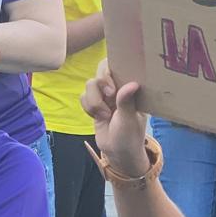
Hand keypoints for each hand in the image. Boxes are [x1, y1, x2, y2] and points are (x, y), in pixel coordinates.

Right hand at [81, 60, 149, 176]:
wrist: (118, 153)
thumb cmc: (130, 136)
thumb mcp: (129, 120)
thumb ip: (126, 101)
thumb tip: (132, 84)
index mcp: (131, 87)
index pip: (120, 64)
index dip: (111, 70)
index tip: (113, 88)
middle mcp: (118, 87)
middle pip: (101, 70)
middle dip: (101, 84)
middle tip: (109, 96)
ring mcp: (105, 95)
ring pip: (90, 84)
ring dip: (94, 101)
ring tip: (105, 115)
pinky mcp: (95, 103)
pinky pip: (83, 96)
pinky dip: (88, 107)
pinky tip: (98, 118)